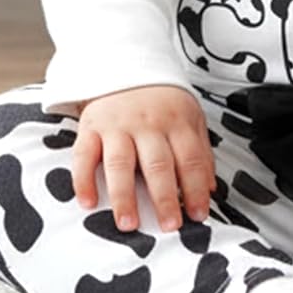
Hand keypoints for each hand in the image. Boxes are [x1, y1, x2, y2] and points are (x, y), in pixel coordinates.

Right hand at [72, 84, 216, 232]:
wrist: (126, 65)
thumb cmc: (162, 100)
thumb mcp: (189, 117)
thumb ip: (200, 151)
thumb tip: (209, 189)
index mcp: (177, 122)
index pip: (190, 159)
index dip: (196, 189)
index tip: (199, 216)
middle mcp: (148, 124)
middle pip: (158, 165)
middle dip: (164, 199)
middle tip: (169, 227)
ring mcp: (117, 126)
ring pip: (121, 164)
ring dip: (124, 196)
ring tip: (128, 224)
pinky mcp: (90, 127)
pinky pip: (84, 155)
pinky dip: (84, 180)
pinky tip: (88, 203)